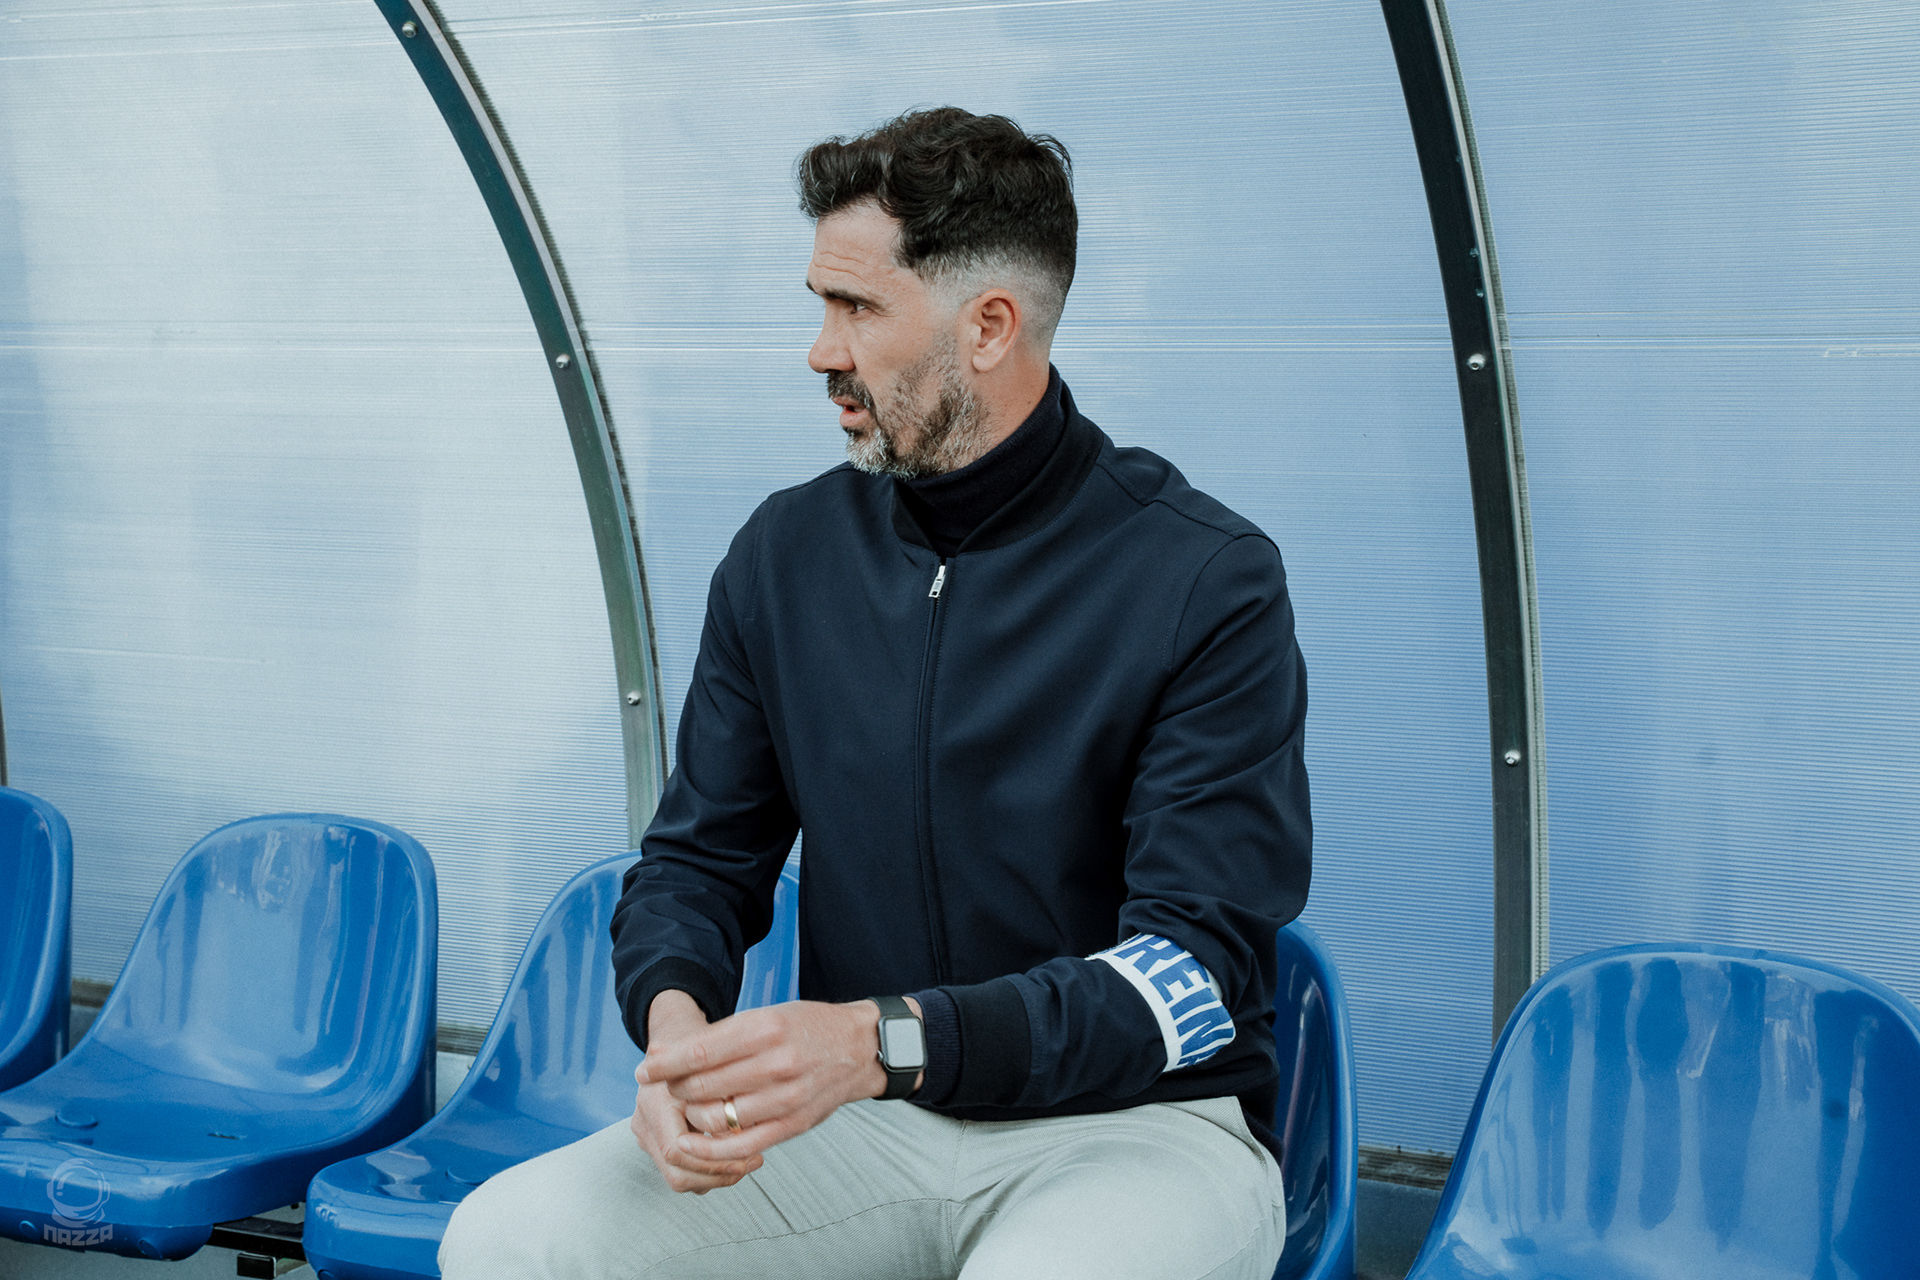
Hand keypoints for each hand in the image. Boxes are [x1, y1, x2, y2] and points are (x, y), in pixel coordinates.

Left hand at [637, 997, 919, 1169]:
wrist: (859, 1047)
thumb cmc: (805, 1028)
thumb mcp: (765, 1016)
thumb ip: (720, 1037)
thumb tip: (663, 1055)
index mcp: (765, 1028)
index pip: (699, 1053)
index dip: (664, 1066)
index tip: (644, 1071)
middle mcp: (776, 1062)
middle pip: (703, 1086)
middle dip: (676, 1089)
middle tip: (670, 1086)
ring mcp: (786, 1097)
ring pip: (717, 1118)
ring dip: (692, 1115)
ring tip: (690, 1106)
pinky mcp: (793, 1124)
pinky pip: (741, 1146)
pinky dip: (711, 1148)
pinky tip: (693, 1142)